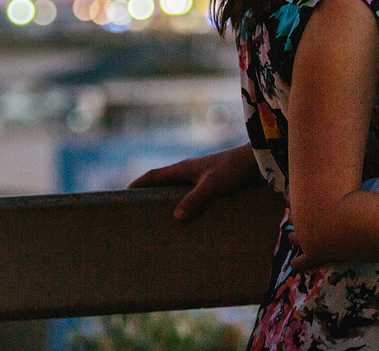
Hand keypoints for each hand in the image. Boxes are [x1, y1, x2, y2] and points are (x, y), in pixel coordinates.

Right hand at [128, 144, 259, 221]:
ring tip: (159, 217)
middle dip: (148, 193)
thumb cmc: (233, 169)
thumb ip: (194, 199)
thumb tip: (175, 217)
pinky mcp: (210, 181)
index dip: (138, 184)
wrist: (255, 161)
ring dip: (166, 198)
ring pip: (175, 188)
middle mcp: (188, 171)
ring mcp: (199, 175)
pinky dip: (182, 202)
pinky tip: (187, 216)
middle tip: (137, 210)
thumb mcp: (212, 185)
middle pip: (161, 182)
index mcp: (183, 168)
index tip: (123, 194)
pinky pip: (189, 192)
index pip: (153, 175)